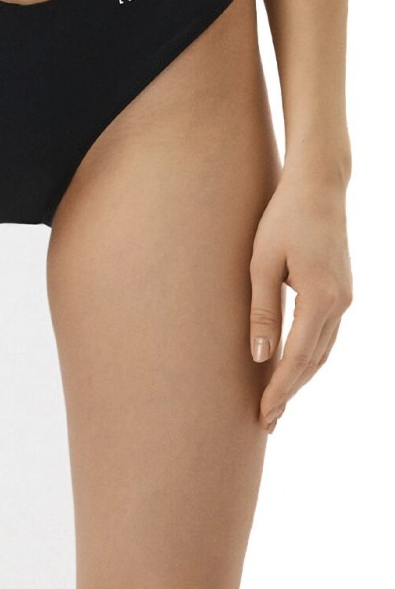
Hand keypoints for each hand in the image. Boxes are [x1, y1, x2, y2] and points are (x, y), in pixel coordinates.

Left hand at [248, 171, 352, 432]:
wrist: (318, 185)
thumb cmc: (283, 216)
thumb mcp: (262, 262)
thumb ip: (261, 310)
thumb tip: (260, 357)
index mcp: (321, 298)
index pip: (297, 358)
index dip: (279, 390)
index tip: (263, 414)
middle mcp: (340, 303)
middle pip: (314, 362)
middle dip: (290, 392)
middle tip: (266, 420)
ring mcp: (345, 297)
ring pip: (323, 351)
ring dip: (300, 377)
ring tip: (276, 401)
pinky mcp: (342, 290)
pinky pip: (325, 334)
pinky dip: (309, 355)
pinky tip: (291, 365)